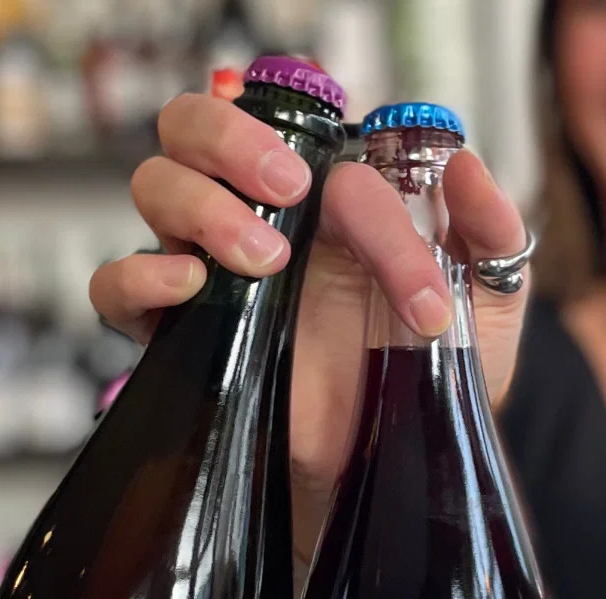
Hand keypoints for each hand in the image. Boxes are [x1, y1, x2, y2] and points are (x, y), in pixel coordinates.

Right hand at [90, 91, 530, 569]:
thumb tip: (464, 164)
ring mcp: (212, 271)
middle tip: (290, 189)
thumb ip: (489, 231)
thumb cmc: (431, 377)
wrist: (393, 467)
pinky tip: (191, 287)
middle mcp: (260, 219)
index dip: (377, 214)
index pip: (324, 158)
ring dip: (202, 205)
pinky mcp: (180, 334)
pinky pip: (116, 285)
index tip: (423, 299)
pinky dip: (139, 274)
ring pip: (155, 186)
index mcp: (329, 199)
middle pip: (196, 126)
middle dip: (231, 137)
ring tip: (264, 262)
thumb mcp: (484, 305)